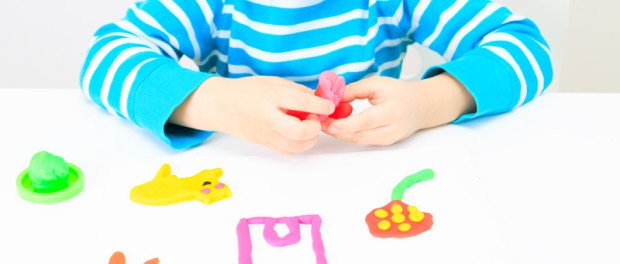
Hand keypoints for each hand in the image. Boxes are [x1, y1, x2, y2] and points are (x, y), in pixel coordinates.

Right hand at [171, 76, 334, 154]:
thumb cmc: (249, 91)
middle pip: (298, 132)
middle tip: (316, 120)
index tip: (329, 106)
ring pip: (295, 146)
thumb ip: (298, 92)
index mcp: (270, 97)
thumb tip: (322, 100)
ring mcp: (264, 134)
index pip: (300, 102)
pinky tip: (300, 135)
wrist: (222, 105)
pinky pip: (288, 150)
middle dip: (314, 128)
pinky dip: (300, 145)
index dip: (319, 106)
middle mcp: (267, 118)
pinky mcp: (264, 144)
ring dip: (310, 139)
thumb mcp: (274, 82)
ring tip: (309, 127)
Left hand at [324, 73, 474, 145]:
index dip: (344, 124)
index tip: (327, 121)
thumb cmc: (398, 92)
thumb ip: (355, 90)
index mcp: (392, 111)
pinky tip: (338, 127)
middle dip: (337, 130)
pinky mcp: (385, 143)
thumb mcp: (377, 84)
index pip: (364, 121)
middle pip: (359, 135)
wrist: (420, 106)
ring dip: (340, 134)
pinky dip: (349, 135)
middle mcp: (392, 129)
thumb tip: (332, 98)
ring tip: (325, 124)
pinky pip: (363, 141)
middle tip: (319, 123)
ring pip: (359, 140)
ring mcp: (389, 139)